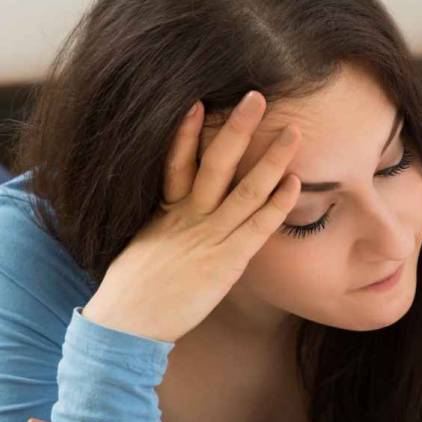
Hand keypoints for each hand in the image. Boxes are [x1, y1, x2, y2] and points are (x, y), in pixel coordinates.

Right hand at [81, 91, 302, 342]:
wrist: (126, 325)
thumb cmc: (132, 293)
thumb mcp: (142, 249)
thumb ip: (162, 229)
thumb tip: (171, 222)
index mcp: (164, 211)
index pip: (175, 161)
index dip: (186, 131)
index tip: (197, 101)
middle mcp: (187, 217)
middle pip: (214, 162)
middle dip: (237, 128)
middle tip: (257, 96)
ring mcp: (209, 237)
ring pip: (245, 189)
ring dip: (271, 159)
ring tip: (293, 132)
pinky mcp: (227, 261)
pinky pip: (257, 226)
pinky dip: (277, 203)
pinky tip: (295, 182)